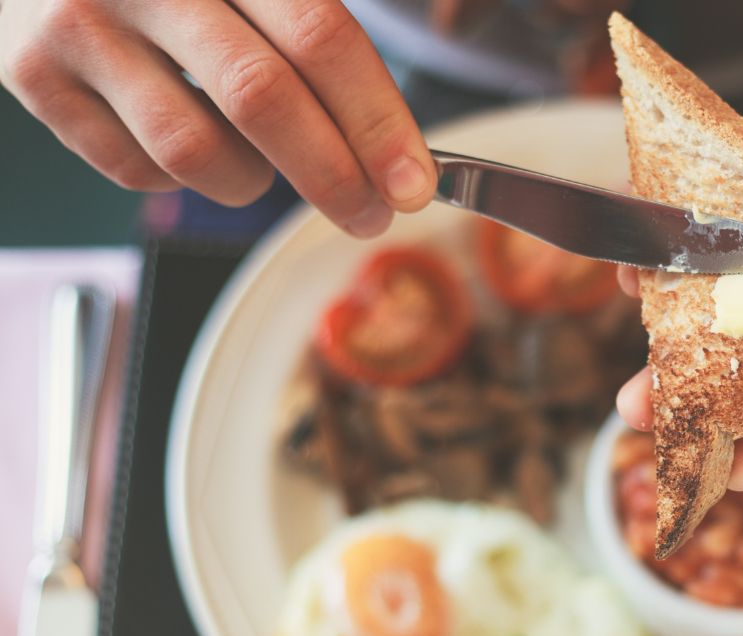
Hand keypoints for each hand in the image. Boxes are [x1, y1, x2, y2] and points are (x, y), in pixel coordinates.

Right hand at [0, 0, 435, 236]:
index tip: (414, 183)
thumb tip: (406, 149)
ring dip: (250, 181)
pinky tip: (191, 137)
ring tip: (262, 162)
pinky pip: (137, 170)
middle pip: (263, 99)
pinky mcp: (35, 76)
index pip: (320, 36)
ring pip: (195, 151)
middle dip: (334, 176)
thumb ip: (321, 31)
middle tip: (371, 214)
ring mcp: (82, 25)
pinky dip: (182, 178)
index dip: (375, 120)